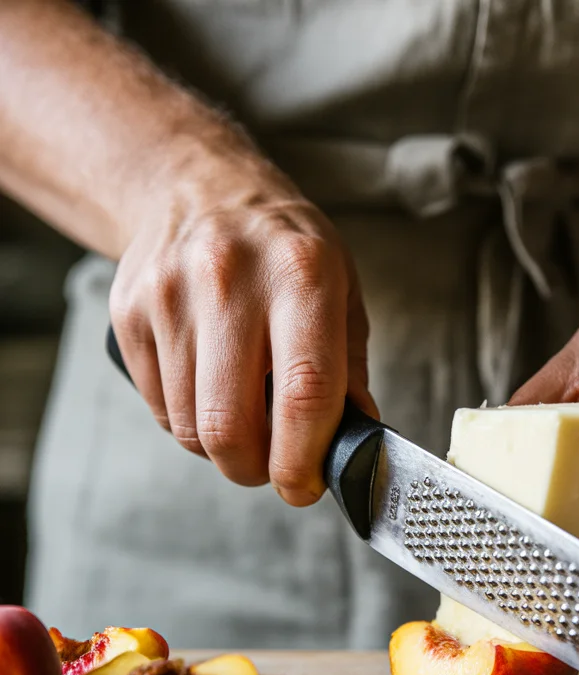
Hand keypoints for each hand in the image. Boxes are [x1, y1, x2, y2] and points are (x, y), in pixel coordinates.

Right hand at [110, 145, 374, 504]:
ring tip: (244, 417)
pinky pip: (159, 409)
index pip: (304, 393)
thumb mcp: (341, 292)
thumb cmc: (284, 250)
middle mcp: (229, 280)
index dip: (303, 460)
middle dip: (254, 469)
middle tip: (272, 466)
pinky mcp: (128, 313)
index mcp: (302, 276)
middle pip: (230, 426)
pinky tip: (209, 389)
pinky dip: (188, 421)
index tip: (305, 487)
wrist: (198, 186)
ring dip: (221, 448)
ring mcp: (170, 296)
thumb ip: (349, 372)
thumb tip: (355, 444)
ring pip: (189, 428)